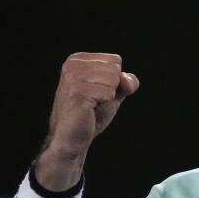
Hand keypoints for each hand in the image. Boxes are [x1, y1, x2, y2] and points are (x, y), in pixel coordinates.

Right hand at [37, 53, 138, 188]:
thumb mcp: (113, 93)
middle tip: (94, 101)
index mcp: (78, 60)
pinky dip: (105, 103)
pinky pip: (109, 92)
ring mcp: (73, 77)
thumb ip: (126, 82)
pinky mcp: (77, 91)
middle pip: (115, 68)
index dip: (114, 80)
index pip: (115, 60)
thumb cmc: (91, 114)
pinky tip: (89, 109)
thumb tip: (127, 79)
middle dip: (112, 88)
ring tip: (91, 105)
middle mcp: (72, 64)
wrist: (72, 137)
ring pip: (113, 79)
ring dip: (107, 96)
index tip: (97, 92)